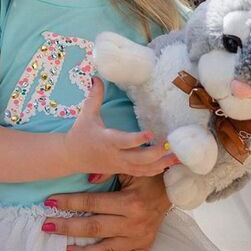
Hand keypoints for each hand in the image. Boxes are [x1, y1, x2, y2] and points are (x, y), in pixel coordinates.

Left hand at [43, 174, 169, 250]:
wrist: (172, 189)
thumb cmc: (146, 176)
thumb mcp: (129, 169)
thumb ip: (107, 171)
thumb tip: (86, 177)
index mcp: (129, 202)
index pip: (93, 203)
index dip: (70, 202)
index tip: (50, 202)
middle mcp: (133, 223)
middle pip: (94, 227)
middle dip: (68, 227)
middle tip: (47, 226)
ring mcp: (139, 238)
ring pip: (108, 249)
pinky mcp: (144, 247)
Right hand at [62, 78, 178, 177]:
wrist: (71, 156)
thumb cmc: (80, 133)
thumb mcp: (86, 114)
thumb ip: (94, 96)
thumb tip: (97, 78)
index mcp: (107, 140)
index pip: (124, 141)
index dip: (138, 139)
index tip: (151, 133)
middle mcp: (116, 154)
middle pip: (139, 158)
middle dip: (157, 153)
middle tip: (172, 144)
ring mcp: (121, 165)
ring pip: (144, 168)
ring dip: (162, 164)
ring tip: (179, 158)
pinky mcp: (123, 170)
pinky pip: (142, 173)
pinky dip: (156, 170)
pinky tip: (168, 164)